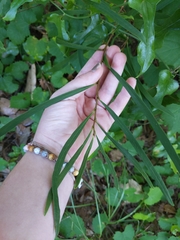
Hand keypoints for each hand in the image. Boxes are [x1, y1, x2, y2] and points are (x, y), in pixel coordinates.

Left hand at [34, 45, 135, 168]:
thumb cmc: (54, 121)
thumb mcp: (63, 96)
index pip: (87, 74)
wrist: (57, 148)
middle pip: (100, 79)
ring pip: (110, 89)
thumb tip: (99, 68)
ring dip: (117, 75)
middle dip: (109, 64)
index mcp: (74, 93)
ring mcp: (97, 110)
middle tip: (118, 50)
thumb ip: (82, 82)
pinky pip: (118, 106)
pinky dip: (125, 95)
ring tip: (123, 59)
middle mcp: (86, 100)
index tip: (105, 47)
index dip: (96, 60)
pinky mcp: (107, 121)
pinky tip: (131, 81)